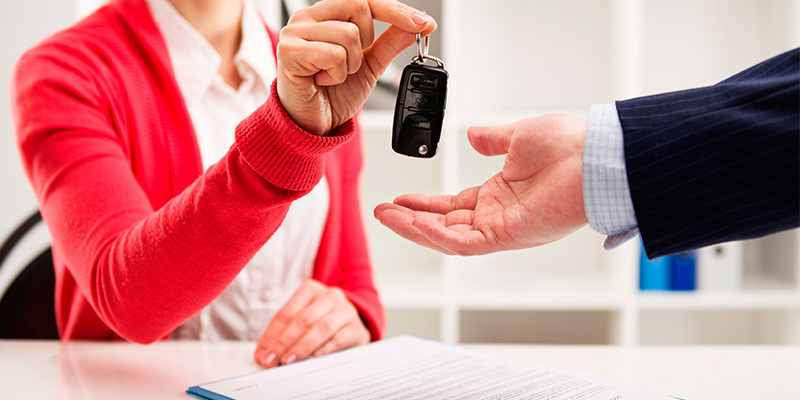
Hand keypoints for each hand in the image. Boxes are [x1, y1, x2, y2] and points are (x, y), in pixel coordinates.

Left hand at [253, 280, 369, 367]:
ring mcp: (345, 311)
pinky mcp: (356, 328)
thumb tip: (264, 354)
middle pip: (302, 320)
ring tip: (287, 361)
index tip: (261, 354)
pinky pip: (337, 340)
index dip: (271, 335)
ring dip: (301, 348)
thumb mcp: (304, 319)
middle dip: (283, 343)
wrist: (354, 325)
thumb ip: (285, 333)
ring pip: (320, 329)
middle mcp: (329, 296)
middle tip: (270, 360)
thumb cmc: (322, 322)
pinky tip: (310, 360)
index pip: (286, 313)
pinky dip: (321, 351)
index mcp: (311, 290)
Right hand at [277, 0, 435, 134]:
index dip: (396, 10)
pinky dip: (336, 73)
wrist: (311, 124)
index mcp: (326, 15)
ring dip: (350, 64)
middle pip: (358, 5)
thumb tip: (421, 24)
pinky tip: (323, 80)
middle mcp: (308, 17)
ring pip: (348, 33)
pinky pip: (333, 53)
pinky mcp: (289, 50)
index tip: (423, 23)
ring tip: (334, 75)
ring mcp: (295, 32)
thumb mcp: (371, 65)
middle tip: (352, 63)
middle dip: (366, 40)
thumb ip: (392, 41)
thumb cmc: (332, 93)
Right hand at [374, 114, 588, 255]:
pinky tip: (415, 222)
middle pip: (444, 225)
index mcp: (499, 194)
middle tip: (382, 212)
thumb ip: (492, 139)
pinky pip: (466, 242)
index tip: (398, 199)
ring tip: (387, 217)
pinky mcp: (508, 235)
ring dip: (416, 228)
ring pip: (448, 238)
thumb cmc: (568, 146)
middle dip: (410, 219)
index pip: (452, 206)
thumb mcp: (519, 136)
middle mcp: (498, 215)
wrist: (595, 156)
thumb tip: (472, 135)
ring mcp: (502, 227)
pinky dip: (439, 234)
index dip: (423, 204)